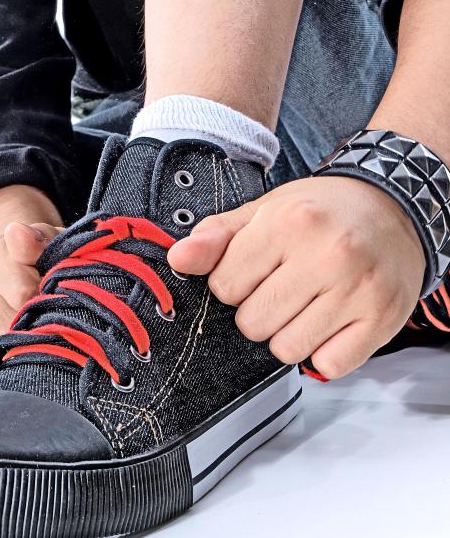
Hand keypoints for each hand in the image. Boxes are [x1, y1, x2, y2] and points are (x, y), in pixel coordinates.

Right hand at [0, 222, 62, 372]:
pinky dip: (12, 362)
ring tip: (44, 332)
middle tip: (60, 320)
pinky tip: (24, 347)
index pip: (24, 293)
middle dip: (42, 327)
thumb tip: (18, 233)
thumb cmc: (44, 258)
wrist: (18, 268)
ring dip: (29, 347)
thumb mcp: (52, 241)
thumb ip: (41, 239)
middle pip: (13, 324)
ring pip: (1, 347)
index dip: (50, 302)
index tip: (61, 300)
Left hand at [168, 176, 424, 378]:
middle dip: (259, 311)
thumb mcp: (266, 209)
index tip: (256, 271)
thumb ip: (217, 235)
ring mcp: (358, 290)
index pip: (224, 287)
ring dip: (289, 335)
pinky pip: (329, 366)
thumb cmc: (323, 210)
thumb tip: (177, 259)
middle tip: (284, 286)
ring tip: (307, 303)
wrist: (394, 206)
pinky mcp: (382, 319)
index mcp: (288, 223)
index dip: (233, 283)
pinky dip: (324, 351)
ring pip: (287, 350)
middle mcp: (327, 254)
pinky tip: (332, 321)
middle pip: (252, 324)